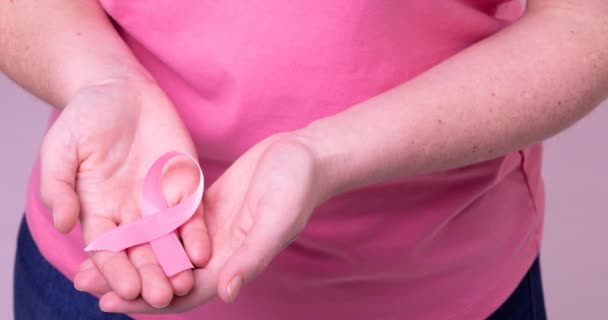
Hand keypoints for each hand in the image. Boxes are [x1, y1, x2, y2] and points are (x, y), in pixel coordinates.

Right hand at [40, 76, 209, 307]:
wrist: (120, 90)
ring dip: (176, 263)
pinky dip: (195, 233)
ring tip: (185, 283)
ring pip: (169, 240)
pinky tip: (202, 251)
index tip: (125, 289)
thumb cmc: (86, 117)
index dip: (115, 271)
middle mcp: (130, 213)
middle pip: (141, 252)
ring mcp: (159, 201)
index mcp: (98, 211)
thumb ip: (59, 186)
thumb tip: (61, 223)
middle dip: (150, 275)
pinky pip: (192, 214)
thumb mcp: (62, 149)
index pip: (106, 249)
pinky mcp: (184, 185)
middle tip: (162, 298)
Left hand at [76, 133, 325, 312]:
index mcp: (234, 261)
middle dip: (127, 280)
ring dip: (131, 254)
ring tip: (90, 254)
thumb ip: (252, 257)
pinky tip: (120, 222)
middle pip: (166, 274)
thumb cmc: (296, 187)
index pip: (187, 291)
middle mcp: (218, 251)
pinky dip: (145, 227)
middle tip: (81, 280)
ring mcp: (210, 229)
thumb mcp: (276, 220)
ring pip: (164, 249)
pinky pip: (170, 223)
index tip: (110, 304)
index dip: (150, 301)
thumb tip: (228, 292)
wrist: (305, 156)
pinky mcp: (205, 206)